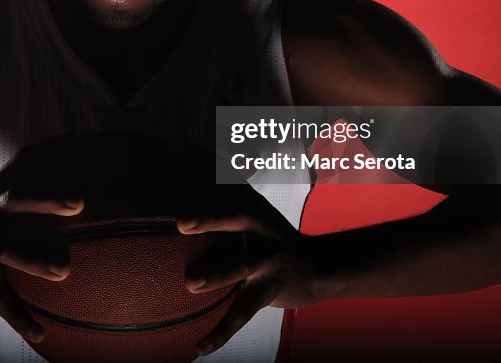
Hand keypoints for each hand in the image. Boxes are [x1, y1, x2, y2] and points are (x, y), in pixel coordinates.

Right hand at [0, 147, 85, 343]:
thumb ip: (14, 183)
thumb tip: (47, 161)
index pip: (22, 172)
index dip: (50, 157)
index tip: (80, 147)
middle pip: (16, 202)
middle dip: (47, 200)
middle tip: (79, 202)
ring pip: (6, 250)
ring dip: (34, 261)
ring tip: (64, 271)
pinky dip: (18, 317)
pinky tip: (40, 331)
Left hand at [176, 189, 318, 355]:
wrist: (318, 268)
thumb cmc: (272, 236)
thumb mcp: (257, 209)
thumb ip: (228, 189)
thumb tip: (197, 156)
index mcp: (255, 212)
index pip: (230, 193)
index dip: (209, 184)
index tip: (184, 179)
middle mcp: (263, 234)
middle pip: (239, 222)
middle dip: (212, 220)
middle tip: (181, 222)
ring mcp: (268, 264)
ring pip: (242, 267)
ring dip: (217, 274)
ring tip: (189, 284)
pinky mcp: (268, 293)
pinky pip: (242, 313)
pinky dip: (221, 333)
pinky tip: (199, 348)